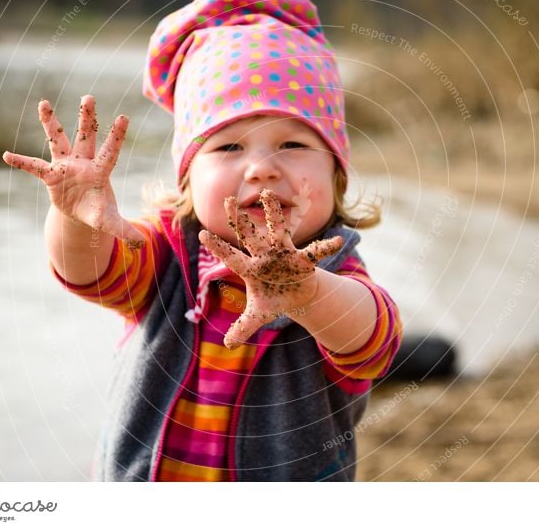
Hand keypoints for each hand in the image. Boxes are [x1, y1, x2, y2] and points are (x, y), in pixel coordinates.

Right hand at [2, 95, 144, 247]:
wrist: (80, 213)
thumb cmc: (97, 212)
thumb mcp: (110, 222)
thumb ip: (124, 230)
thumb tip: (141, 244)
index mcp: (101, 171)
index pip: (111, 150)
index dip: (117, 135)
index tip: (124, 117)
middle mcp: (83, 163)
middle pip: (86, 136)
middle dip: (87, 118)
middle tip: (89, 96)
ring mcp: (66, 166)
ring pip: (59, 140)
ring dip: (51, 123)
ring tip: (43, 103)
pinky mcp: (51, 175)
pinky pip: (34, 166)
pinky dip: (22, 162)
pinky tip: (7, 156)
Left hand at [199, 189, 342, 348]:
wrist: (297, 294)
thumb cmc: (273, 299)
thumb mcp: (259, 315)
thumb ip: (243, 326)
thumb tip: (228, 344)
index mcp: (250, 269)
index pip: (231, 257)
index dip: (217, 247)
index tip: (201, 235)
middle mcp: (264, 256)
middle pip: (249, 236)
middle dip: (239, 219)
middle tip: (228, 200)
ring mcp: (284, 254)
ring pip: (278, 230)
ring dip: (273, 213)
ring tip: (267, 194)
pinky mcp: (303, 258)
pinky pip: (316, 251)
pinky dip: (327, 247)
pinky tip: (338, 242)